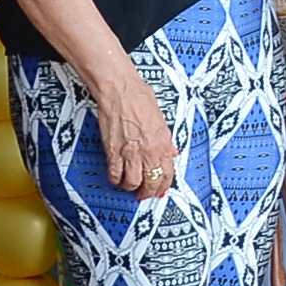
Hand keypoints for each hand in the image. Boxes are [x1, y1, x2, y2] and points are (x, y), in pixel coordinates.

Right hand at [87, 62, 175, 201]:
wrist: (121, 91)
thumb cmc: (140, 98)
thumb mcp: (161, 119)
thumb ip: (166, 139)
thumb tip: (171, 151)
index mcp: (163, 143)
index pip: (168, 173)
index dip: (163, 185)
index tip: (160, 190)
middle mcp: (149, 151)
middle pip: (150, 182)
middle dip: (147, 192)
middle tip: (143, 194)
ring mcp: (131, 152)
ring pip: (133, 182)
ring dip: (130, 187)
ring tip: (128, 186)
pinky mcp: (114, 151)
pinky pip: (115, 173)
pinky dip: (115, 179)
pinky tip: (115, 177)